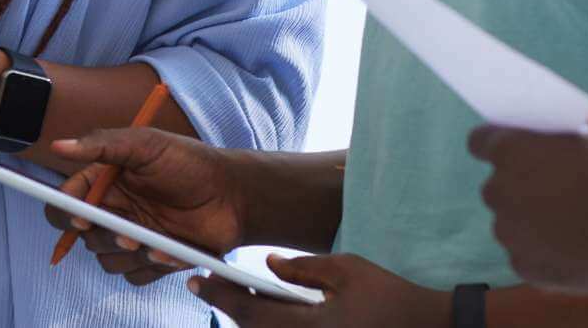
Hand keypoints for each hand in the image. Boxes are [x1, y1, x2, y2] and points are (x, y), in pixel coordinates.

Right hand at [40, 128, 247, 285]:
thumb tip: (59, 145)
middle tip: (129, 233)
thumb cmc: (190, 163)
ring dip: (128, 256)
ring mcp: (134, 237)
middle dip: (104, 238)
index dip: (66, 214)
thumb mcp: (146, 144)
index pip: (66, 204)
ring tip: (155, 242)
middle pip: (85, 239)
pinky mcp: (153, 258)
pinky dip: (150, 267)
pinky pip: (136, 276)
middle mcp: (114, 212)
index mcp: (104, 184)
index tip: (81, 219)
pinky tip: (171, 250)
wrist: (233, 193)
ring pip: (108, 261)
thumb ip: (102, 144)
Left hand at [191, 253, 445, 326]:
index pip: (251, 314)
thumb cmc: (392, 297)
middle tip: (208, 284)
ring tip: (235, 294)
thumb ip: (303, 268)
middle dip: (229, 307)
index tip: (195, 279)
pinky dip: (270, 327)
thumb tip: (267, 265)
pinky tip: (268, 311)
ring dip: (248, 320)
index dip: (219, 296)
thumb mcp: (347, 271)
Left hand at [468, 126, 587, 293]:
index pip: (480, 142)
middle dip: (519, 189)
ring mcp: (508, 232)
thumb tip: (544, 147)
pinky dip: (545, 254)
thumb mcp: (587, 140)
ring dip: (532, 224)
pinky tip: (577, 250)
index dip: (494, 145)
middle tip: (554, 195)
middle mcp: (498, 190)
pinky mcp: (523, 265)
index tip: (509, 153)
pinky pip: (527, 256)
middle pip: (497, 187)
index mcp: (509, 150)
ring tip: (575, 226)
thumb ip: (553, 143)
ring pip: (512, 224)